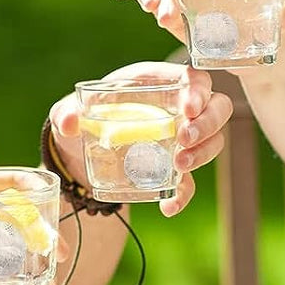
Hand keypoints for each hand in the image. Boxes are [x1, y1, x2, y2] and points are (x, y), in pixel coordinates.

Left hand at [47, 61, 233, 217]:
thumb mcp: (72, 111)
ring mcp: (181, 139)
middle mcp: (178, 109)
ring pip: (213, 142)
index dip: (198, 91)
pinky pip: (189, 182)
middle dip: (207, 125)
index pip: (194, 79)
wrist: (83, 149)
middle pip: (217, 109)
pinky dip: (183, 194)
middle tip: (183, 141)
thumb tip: (68, 122)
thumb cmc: (85, 117)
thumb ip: (67, 113)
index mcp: (158, 84)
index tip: (189, 109)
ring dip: (202, 155)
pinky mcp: (174, 168)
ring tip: (179, 167)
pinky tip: (169, 205)